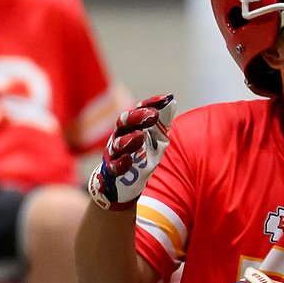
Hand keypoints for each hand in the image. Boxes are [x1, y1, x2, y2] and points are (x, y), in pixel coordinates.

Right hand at [88, 94, 176, 210]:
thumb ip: (162, 123)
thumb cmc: (139, 156)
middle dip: (137, 117)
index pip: (140, 110)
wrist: (121, 184)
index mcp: (131, 126)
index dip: (151, 103)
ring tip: (140, 136)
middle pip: (125, 122)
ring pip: (118, 144)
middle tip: (153, 115)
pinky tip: (128, 160)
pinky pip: (114, 166)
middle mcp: (120, 136)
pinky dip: (121, 163)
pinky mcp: (111, 171)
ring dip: (129, 139)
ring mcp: (114, 153)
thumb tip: (172, 101)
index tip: (166, 99)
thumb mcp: (154, 139)